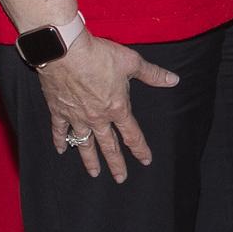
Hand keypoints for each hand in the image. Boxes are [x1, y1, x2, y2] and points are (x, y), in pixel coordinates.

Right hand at [39, 34, 179, 183]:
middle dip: (116, 163)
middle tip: (121, 178)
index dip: (140, 149)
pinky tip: (62, 150)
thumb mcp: (132, 63)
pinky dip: (60, 141)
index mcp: (117, 108)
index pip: (132, 134)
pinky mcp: (58, 111)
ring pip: (84, 143)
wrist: (66, 52)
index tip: (145, 161)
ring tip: (94, 173)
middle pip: (108, 145)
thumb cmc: (100, 56)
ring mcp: (76, 116)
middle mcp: (97, 117)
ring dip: (90, 160)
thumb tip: (174, 80)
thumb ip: (153, 74)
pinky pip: (59, 130)